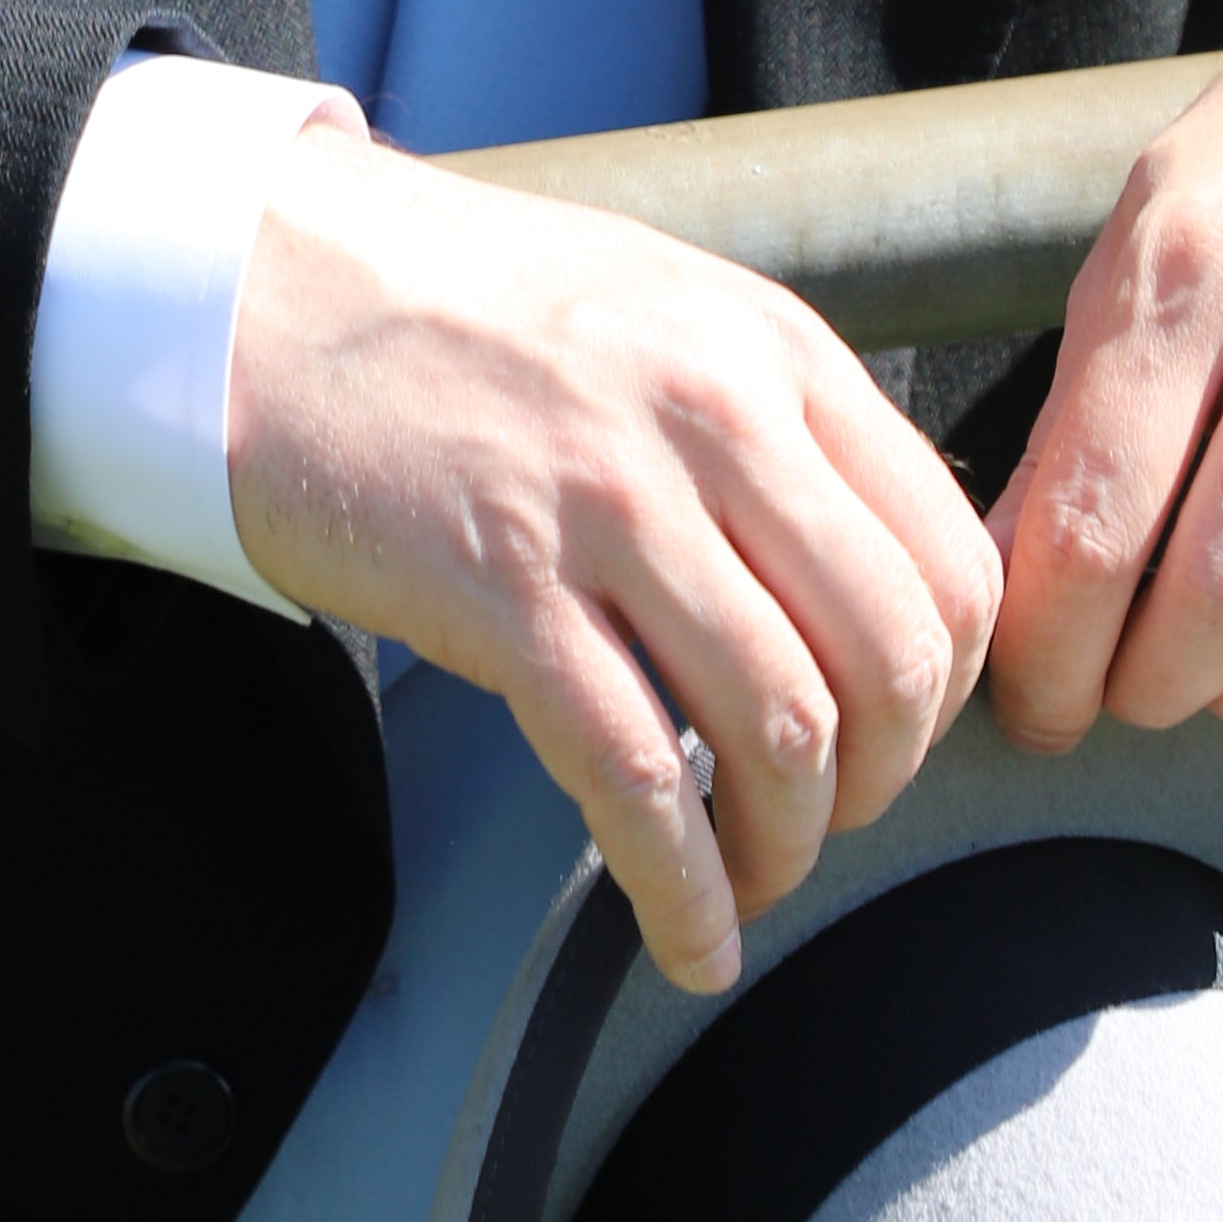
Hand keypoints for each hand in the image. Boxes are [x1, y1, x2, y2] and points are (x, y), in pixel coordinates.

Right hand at [226, 128, 1001, 992]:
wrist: (270, 284)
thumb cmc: (462, 302)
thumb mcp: (667, 308)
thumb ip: (777, 417)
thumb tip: (870, 568)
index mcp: (773, 352)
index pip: (952, 557)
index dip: (952, 689)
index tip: (905, 737)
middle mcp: (714, 420)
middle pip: (890, 659)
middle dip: (886, 781)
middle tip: (835, 819)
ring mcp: (608, 505)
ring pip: (782, 731)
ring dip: (789, 846)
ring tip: (755, 877)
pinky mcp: (501, 589)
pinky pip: (637, 779)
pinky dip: (685, 889)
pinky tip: (691, 936)